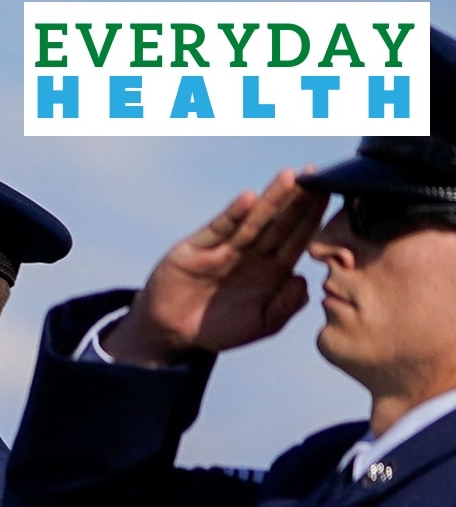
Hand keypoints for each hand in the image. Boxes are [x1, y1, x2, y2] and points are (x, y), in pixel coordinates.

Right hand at [104, 169, 328, 366]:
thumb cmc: (218, 329)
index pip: (298, 237)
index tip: (332, 193)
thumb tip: (305, 279)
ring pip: (253, 220)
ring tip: (290, 177)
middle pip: (280, 222)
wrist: (173, 333)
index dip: (314, 216)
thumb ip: (286, 305)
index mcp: (272, 270)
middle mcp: (251, 254)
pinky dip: (233, 214)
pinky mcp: (198, 249)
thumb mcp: (262, 324)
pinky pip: (219, 229)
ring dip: (272, 199)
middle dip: (298, 199)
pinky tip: (249, 199)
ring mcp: (224, 248)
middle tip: (317, 174)